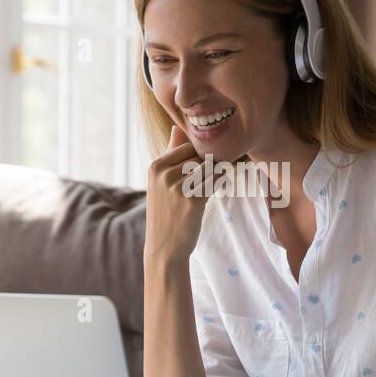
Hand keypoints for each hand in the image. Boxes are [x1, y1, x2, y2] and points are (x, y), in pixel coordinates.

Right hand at [144, 125, 210, 267]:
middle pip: (200, 156)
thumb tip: (177, 128)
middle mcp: (164, 173)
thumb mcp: (161, 182)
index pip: (189, 146)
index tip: (202, 170)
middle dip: (210, 165)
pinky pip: (216, 181)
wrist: (164, 248)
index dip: (200, 157)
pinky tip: (214, 192)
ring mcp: (177, 186)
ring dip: (217, 175)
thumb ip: (171, 154)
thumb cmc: (166, 212)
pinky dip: (220, 184)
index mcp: (156, 165)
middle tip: (210, 178)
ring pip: (210, 167)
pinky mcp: (192, 199)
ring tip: (211, 185)